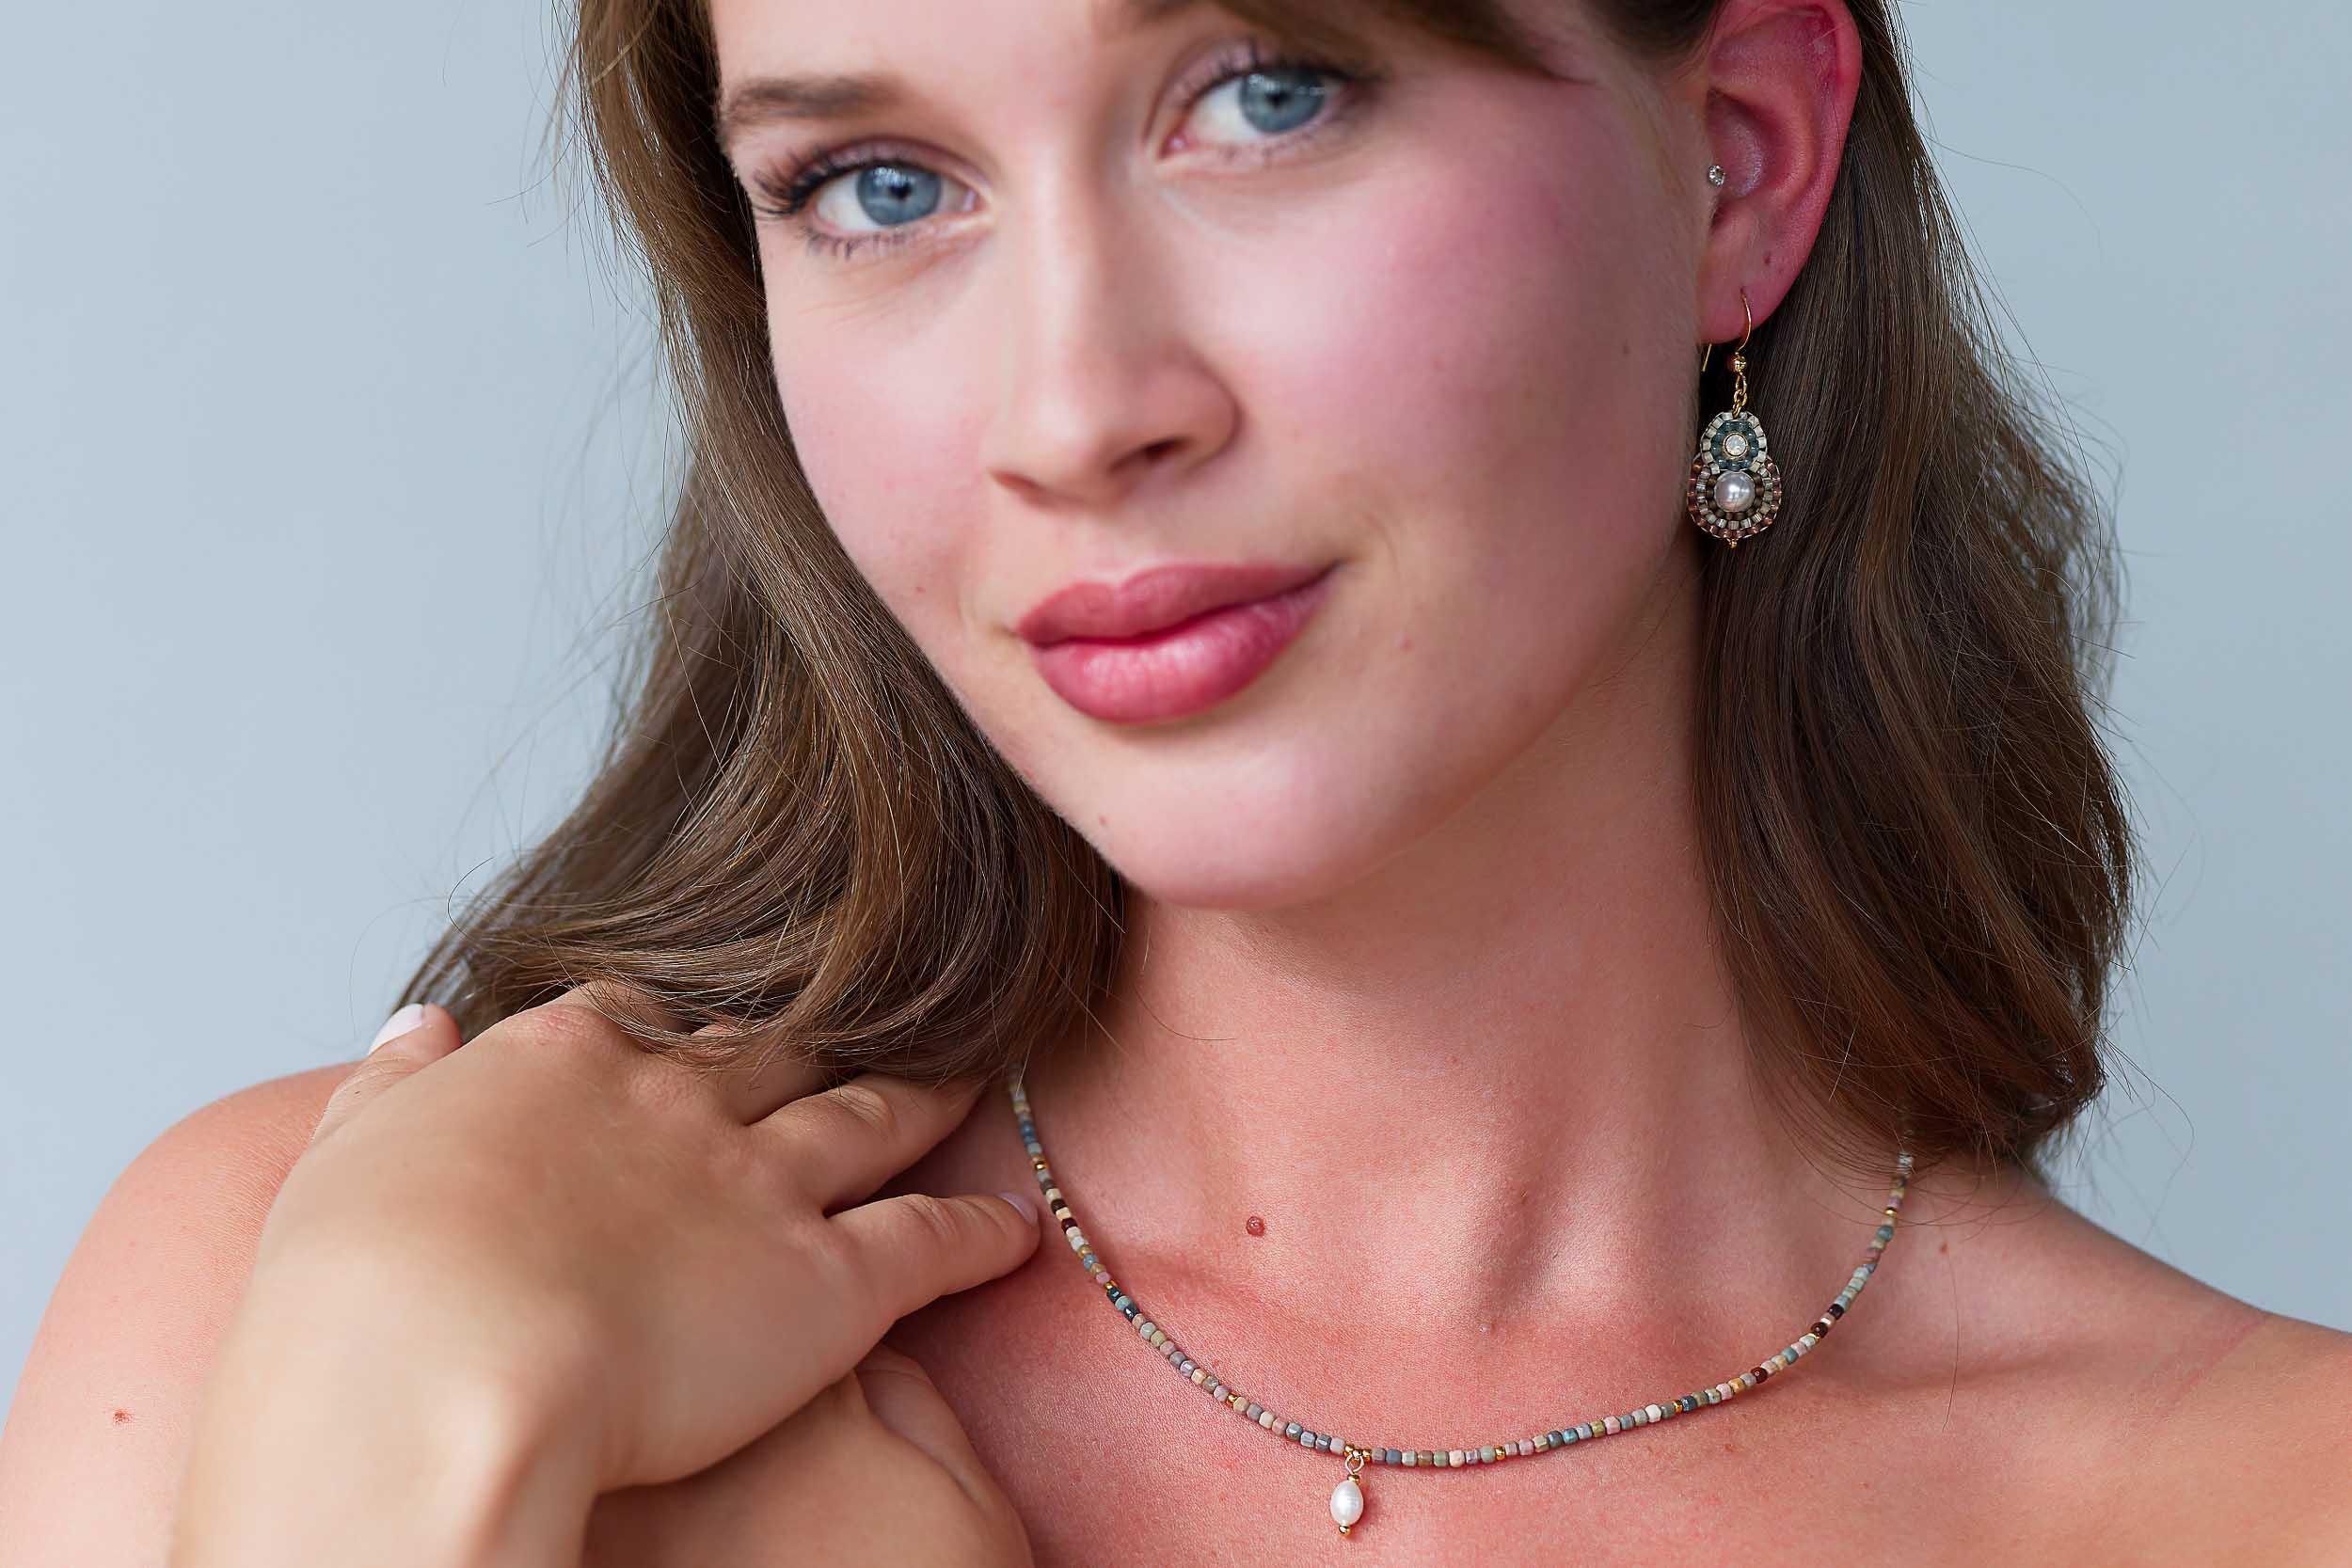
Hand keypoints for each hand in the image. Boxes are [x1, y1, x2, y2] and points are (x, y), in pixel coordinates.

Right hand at [179, 985, 1041, 1563]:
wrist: (431, 1372)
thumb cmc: (353, 1291)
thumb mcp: (344, 1156)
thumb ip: (394, 1089)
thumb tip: (420, 1029)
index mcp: (561, 1061)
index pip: (636, 1016)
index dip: (670, 1031)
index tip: (687, 1041)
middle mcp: (677, 1099)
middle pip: (773, 1047)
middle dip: (823, 1035)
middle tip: (873, 1023)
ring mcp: (761, 1181)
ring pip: (869, 1116)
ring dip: (926, 1097)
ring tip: (972, 1081)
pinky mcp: (825, 1282)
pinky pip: (927, 1242)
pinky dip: (979, 1233)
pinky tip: (1018, 1231)